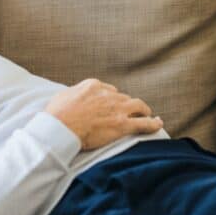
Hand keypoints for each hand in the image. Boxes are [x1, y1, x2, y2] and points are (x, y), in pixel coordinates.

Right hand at [45, 78, 162, 150]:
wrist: (60, 129)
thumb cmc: (56, 115)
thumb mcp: (64, 95)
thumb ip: (75, 93)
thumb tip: (76, 97)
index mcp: (94, 85)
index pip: (109, 90)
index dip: (112, 99)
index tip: (111, 105)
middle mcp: (108, 95)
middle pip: (124, 98)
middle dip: (127, 105)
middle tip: (129, 112)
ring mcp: (117, 110)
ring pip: (138, 106)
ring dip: (144, 110)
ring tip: (147, 115)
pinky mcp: (122, 125)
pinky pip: (144, 123)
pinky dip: (153, 124)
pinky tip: (158, 124)